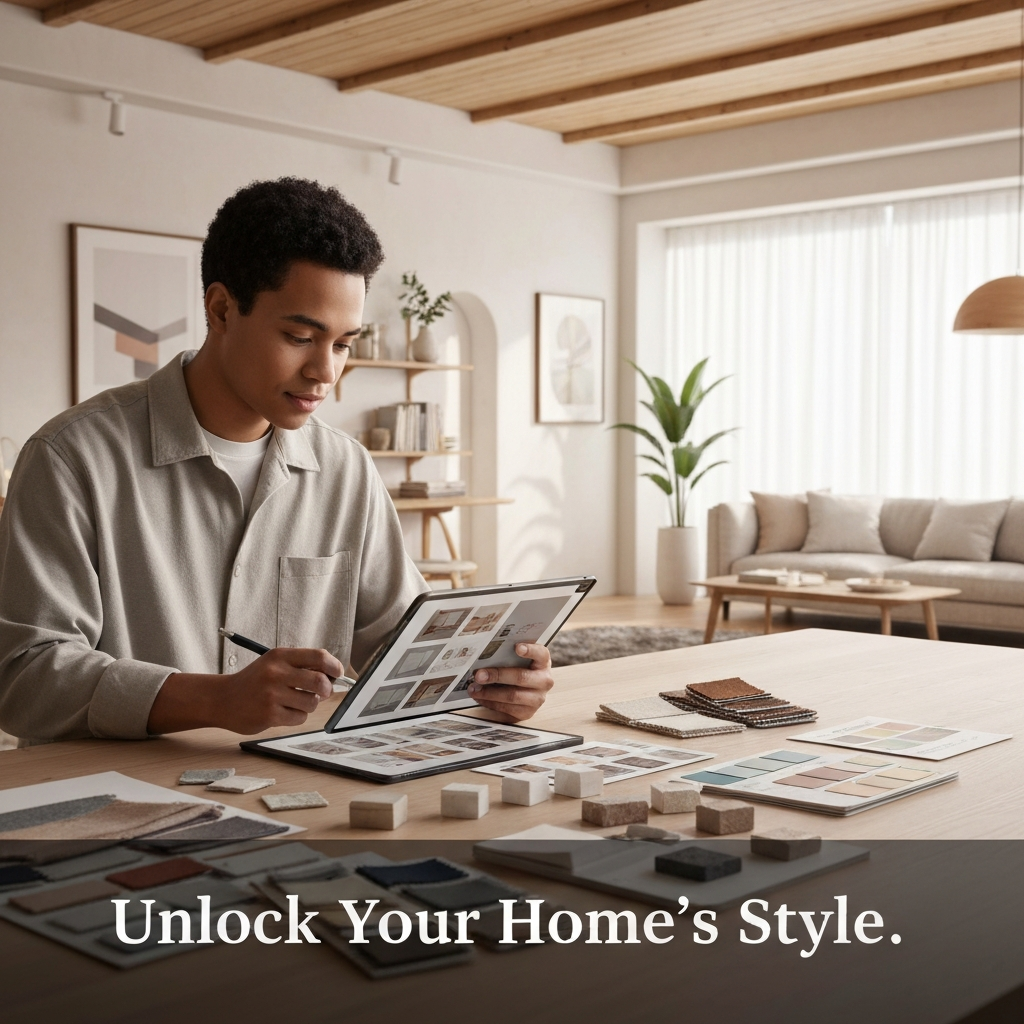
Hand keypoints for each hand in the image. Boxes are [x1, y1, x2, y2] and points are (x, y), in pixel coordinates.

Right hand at [147, 647, 340, 734]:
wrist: (222, 699)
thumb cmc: (254, 681)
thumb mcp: (274, 663)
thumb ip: (300, 666)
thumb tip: (333, 674)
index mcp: (280, 656)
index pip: (318, 656)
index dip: (334, 666)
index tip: (337, 673)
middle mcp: (276, 673)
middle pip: (320, 682)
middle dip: (327, 689)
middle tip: (322, 692)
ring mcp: (272, 695)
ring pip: (312, 703)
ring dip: (310, 705)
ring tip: (296, 702)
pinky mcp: (269, 715)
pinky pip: (299, 718)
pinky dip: (297, 717)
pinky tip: (284, 712)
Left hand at [467, 642, 553, 722]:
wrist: (528, 690)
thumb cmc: (520, 669)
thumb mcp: (519, 659)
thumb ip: (507, 654)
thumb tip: (484, 653)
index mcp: (543, 662)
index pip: (540, 653)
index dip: (530, 650)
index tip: (517, 647)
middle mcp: (544, 681)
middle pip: (521, 677)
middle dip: (497, 675)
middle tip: (478, 674)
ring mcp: (537, 699)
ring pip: (512, 696)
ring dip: (489, 693)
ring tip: (474, 688)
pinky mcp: (527, 713)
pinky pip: (507, 709)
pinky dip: (490, 703)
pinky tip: (480, 697)